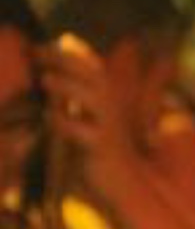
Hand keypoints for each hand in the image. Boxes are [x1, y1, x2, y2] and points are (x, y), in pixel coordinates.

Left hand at [36, 33, 145, 203]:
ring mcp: (109, 127)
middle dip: (66, 61)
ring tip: (45, 79)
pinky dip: (66, 123)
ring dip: (69, 87)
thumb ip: (73, 104)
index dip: (73, 53)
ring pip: (93, 99)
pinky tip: (48, 118)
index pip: (92, 68)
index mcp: (107, 100)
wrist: (122, 185)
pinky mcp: (102, 147)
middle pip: (93, 75)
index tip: (46, 44)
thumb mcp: (87, 124)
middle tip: (38, 52)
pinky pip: (85, 132)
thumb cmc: (98, 155)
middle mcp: (111, 109)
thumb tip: (52, 80)